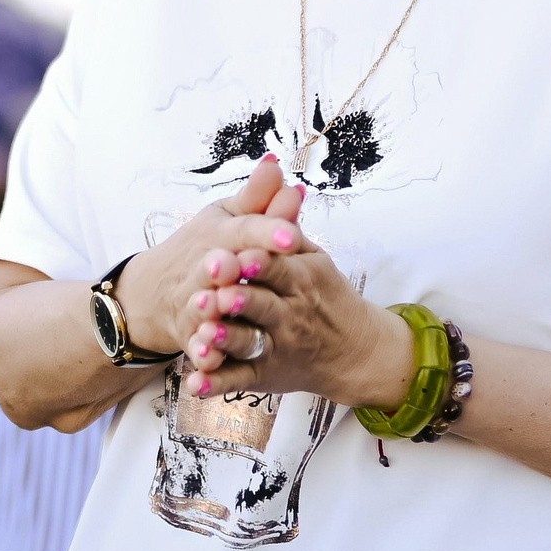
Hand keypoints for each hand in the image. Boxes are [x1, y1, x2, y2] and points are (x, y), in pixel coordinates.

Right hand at [107, 153, 311, 358]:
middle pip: (217, 265)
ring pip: (202, 306)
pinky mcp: (188, 334)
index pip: (245, 230)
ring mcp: (192, 302)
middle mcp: (203, 267)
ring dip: (210, 307)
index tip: (291, 233)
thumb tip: (278, 164)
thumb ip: (258, 199)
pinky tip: (208, 360)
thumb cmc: (205, 249)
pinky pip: (195, 345)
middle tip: (245, 263)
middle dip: (230, 265)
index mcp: (220, 236)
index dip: (266, 231)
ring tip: (219, 305)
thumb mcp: (228, 220)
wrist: (157, 293)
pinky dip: (201, 353)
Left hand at [179, 220, 414, 409]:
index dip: (256, 260)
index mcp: (301, 278)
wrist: (355, 350)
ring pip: (251, 342)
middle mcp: (291, 312)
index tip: (235, 253)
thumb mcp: (311, 254)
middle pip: (262, 304)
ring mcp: (279, 345)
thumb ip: (283, 220)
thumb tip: (271, 167)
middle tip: (213, 294)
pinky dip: (217, 382)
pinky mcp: (267, 373)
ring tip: (202, 335)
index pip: (277, 265)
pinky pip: (241, 379)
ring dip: (226, 339)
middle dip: (238, 299)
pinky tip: (194, 382)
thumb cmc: (324, 294)